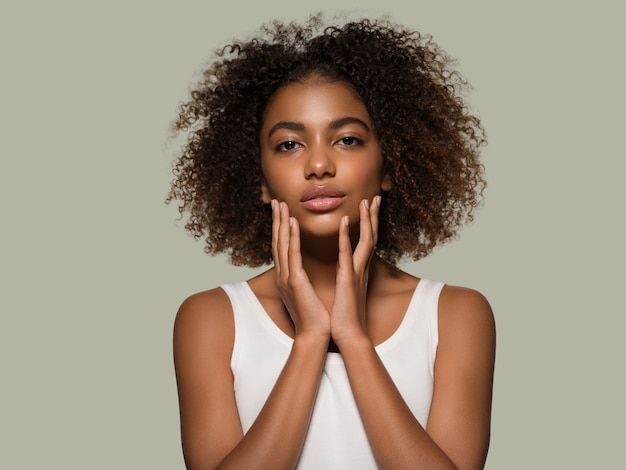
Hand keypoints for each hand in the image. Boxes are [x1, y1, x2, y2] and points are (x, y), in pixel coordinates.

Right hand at [271, 200, 330, 340]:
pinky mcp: (295, 281)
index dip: (280, 229)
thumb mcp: (304, 294)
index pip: (281, 248)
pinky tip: (291, 223)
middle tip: (276, 202)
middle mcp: (283, 275)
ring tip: (282, 205)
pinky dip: (291, 237)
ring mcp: (287, 278)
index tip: (281, 212)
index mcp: (286, 278)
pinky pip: (293, 254)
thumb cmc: (314, 317)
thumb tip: (300, 273)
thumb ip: (300, 280)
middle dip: (277, 221)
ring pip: (282, 244)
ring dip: (281, 223)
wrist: (315, 335)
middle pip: (277, 242)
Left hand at [330, 195, 380, 346]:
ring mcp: (356, 274)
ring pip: (365, 241)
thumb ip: (348, 276)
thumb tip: (346, 268)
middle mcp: (361, 269)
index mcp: (359, 270)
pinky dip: (345, 238)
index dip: (370, 223)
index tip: (370, 205)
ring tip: (365, 202)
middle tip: (376, 196)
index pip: (367, 241)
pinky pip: (347, 255)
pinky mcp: (348, 280)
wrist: (349, 336)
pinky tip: (343, 222)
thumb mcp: (347, 290)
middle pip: (371, 236)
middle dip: (373, 216)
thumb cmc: (346, 316)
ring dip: (366, 221)